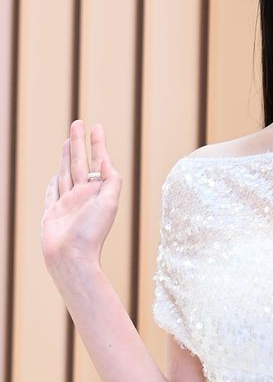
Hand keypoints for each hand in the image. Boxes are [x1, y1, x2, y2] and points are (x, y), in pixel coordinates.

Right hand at [41, 120, 122, 283]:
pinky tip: (56, 174)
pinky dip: (54, 182)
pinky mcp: (53, 212)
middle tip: (78, 123)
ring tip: (68, 140)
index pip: (98, 160)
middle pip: (80, 161)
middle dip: (79, 142)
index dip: (98, 143)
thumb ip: (111, 180)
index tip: (97, 126)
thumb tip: (106, 161)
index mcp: (98, 191)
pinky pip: (53, 192)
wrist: (71, 258)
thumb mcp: (109, 203)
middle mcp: (83, 195)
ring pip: (66, 172)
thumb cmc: (92, 233)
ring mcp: (67, 202)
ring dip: (67, 155)